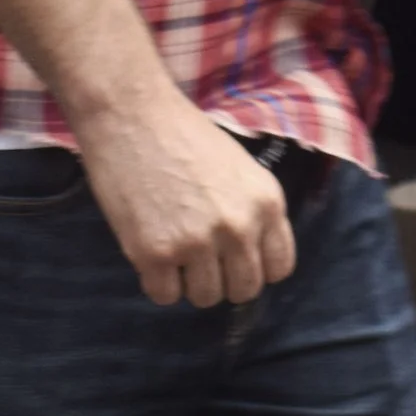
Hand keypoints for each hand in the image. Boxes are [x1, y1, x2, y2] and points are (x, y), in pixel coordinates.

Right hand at [76, 85, 294, 307]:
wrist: (136, 117)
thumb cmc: (188, 136)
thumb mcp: (240, 169)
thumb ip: (251, 211)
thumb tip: (251, 257)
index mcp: (267, 201)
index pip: (279, 267)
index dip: (257, 267)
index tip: (238, 260)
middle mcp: (239, 226)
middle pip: (244, 289)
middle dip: (224, 279)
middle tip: (203, 256)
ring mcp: (197, 243)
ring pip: (205, 298)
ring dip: (190, 281)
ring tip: (176, 247)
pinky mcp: (155, 255)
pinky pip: (165, 296)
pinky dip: (158, 281)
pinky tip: (152, 249)